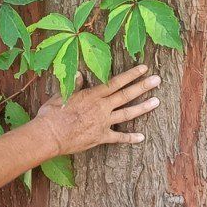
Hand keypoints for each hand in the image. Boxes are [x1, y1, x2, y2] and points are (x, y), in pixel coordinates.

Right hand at [36, 65, 160, 154]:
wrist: (49, 136)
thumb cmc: (51, 115)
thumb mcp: (61, 95)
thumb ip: (74, 84)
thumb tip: (80, 73)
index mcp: (92, 95)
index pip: (116, 82)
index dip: (131, 74)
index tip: (143, 68)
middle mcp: (101, 107)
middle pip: (126, 95)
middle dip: (143, 86)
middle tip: (157, 80)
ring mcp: (103, 123)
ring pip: (127, 114)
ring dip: (143, 107)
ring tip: (157, 102)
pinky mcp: (100, 137)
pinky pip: (118, 138)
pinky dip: (130, 138)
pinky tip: (141, 138)